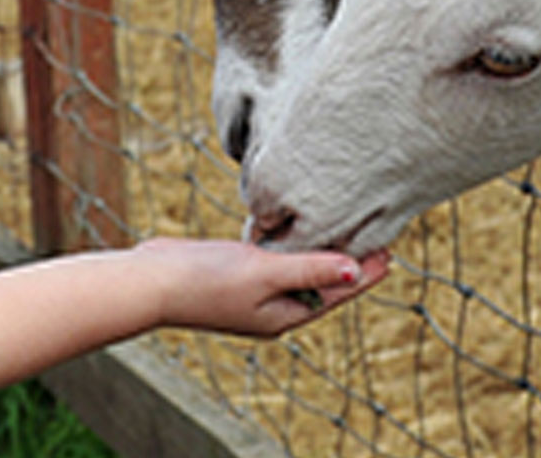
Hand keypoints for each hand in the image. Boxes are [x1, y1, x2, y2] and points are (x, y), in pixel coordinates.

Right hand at [132, 238, 390, 337]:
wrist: (150, 282)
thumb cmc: (206, 280)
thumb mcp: (265, 272)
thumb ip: (310, 269)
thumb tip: (358, 270)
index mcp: (284, 316)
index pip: (337, 293)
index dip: (365, 271)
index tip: (390, 248)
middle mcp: (273, 308)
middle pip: (322, 283)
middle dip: (347, 260)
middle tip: (376, 230)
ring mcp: (254, 292)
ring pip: (298, 269)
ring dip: (320, 250)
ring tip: (345, 225)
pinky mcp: (236, 274)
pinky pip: (275, 259)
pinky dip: (291, 244)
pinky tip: (297, 226)